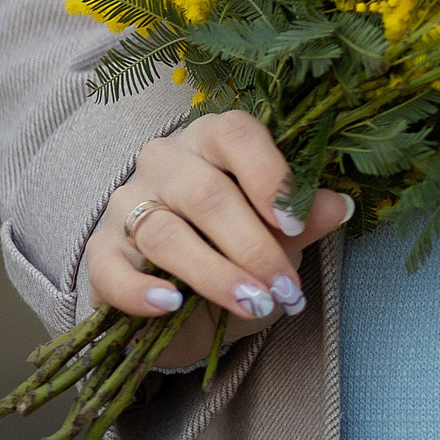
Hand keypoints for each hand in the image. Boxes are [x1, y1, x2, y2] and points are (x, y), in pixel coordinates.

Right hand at [82, 112, 354, 369]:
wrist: (180, 303)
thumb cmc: (235, 252)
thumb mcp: (276, 239)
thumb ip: (303, 222)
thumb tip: (339, 206)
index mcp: (212, 140)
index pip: (236, 134)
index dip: (268, 175)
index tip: (296, 225)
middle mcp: (165, 161)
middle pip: (206, 193)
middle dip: (253, 246)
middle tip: (286, 290)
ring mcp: (127, 205)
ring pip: (166, 233)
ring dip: (215, 274)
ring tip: (254, 305)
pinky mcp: (100, 253)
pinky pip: (114, 269)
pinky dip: (142, 291)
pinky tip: (171, 305)